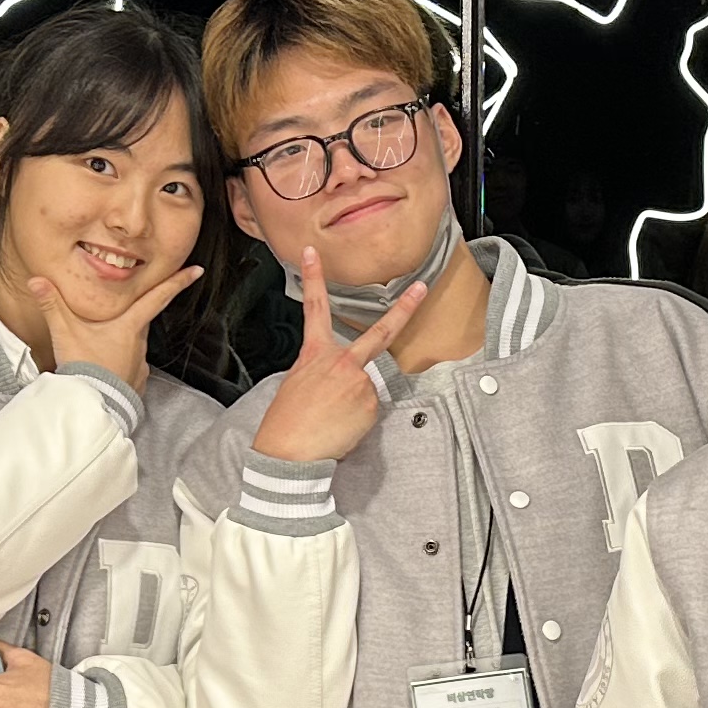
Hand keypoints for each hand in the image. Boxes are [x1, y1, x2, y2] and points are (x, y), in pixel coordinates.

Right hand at [32, 261, 205, 392]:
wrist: (94, 404)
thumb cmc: (84, 366)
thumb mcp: (65, 331)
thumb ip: (51, 304)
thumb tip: (36, 280)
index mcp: (129, 324)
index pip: (158, 296)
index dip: (177, 281)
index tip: (195, 271)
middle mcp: (140, 342)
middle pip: (141, 320)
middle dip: (131, 315)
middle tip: (114, 318)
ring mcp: (140, 364)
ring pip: (134, 344)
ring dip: (121, 342)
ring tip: (100, 347)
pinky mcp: (136, 382)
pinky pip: (131, 367)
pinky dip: (120, 364)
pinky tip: (105, 366)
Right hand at [252, 256, 432, 465]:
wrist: (288, 453)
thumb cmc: (286, 424)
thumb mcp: (296, 385)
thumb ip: (322, 372)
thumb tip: (342, 380)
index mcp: (315, 355)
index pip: (315, 309)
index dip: (313, 278)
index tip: (313, 254)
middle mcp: (341, 362)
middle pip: (380, 332)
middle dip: (405, 308)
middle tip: (421, 288)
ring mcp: (360, 382)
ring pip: (367, 389)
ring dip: (354, 406)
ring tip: (330, 421)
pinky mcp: (371, 404)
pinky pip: (369, 410)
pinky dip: (358, 421)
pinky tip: (340, 428)